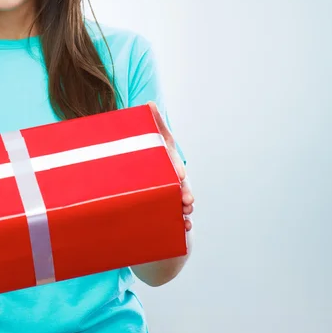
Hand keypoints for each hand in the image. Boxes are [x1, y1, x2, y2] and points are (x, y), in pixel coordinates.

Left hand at [147, 101, 193, 231]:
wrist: (145, 174)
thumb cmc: (151, 153)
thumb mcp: (152, 137)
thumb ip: (153, 122)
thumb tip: (150, 103)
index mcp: (168, 160)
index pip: (174, 162)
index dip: (177, 167)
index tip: (180, 174)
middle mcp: (173, 177)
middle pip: (182, 185)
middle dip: (185, 192)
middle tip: (186, 200)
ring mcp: (171, 192)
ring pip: (181, 201)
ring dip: (185, 209)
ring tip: (186, 215)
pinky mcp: (167, 207)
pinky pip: (175, 216)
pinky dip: (181, 223)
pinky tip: (184, 229)